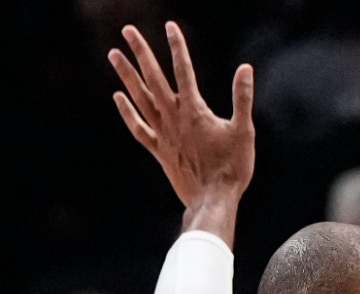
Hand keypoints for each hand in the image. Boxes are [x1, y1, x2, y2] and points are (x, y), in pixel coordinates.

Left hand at [108, 23, 254, 206]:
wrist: (214, 199)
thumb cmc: (232, 167)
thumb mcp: (244, 131)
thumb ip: (242, 98)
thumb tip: (245, 69)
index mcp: (194, 110)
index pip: (184, 70)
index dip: (177, 46)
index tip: (170, 26)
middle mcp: (173, 118)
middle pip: (153, 78)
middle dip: (141, 52)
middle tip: (127, 30)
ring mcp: (163, 134)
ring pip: (140, 98)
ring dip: (126, 75)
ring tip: (114, 55)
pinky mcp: (159, 151)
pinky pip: (138, 128)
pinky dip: (127, 112)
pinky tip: (118, 98)